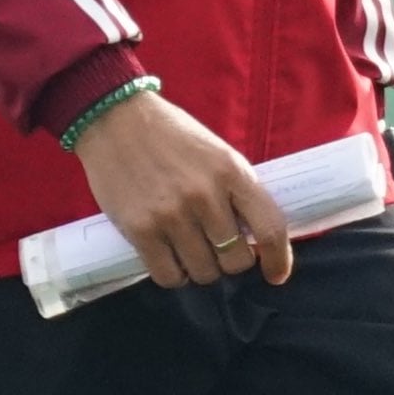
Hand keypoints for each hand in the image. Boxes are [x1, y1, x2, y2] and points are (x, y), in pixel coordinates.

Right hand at [72, 89, 291, 291]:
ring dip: (201, 269)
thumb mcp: (216, 153)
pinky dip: (174, 275)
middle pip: (236, 259)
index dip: (279, 259)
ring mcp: (171, 214)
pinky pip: (169, 276)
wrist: (114, 118)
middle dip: (230, 261)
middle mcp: (205, 195)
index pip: (270, 228)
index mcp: (232, 171)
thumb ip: (236, 190)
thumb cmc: (170, 136)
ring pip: (204, 272)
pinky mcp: (140, 229)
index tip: (276, 274)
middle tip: (217, 249)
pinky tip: (170, 259)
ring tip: (190, 251)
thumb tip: (254, 239)